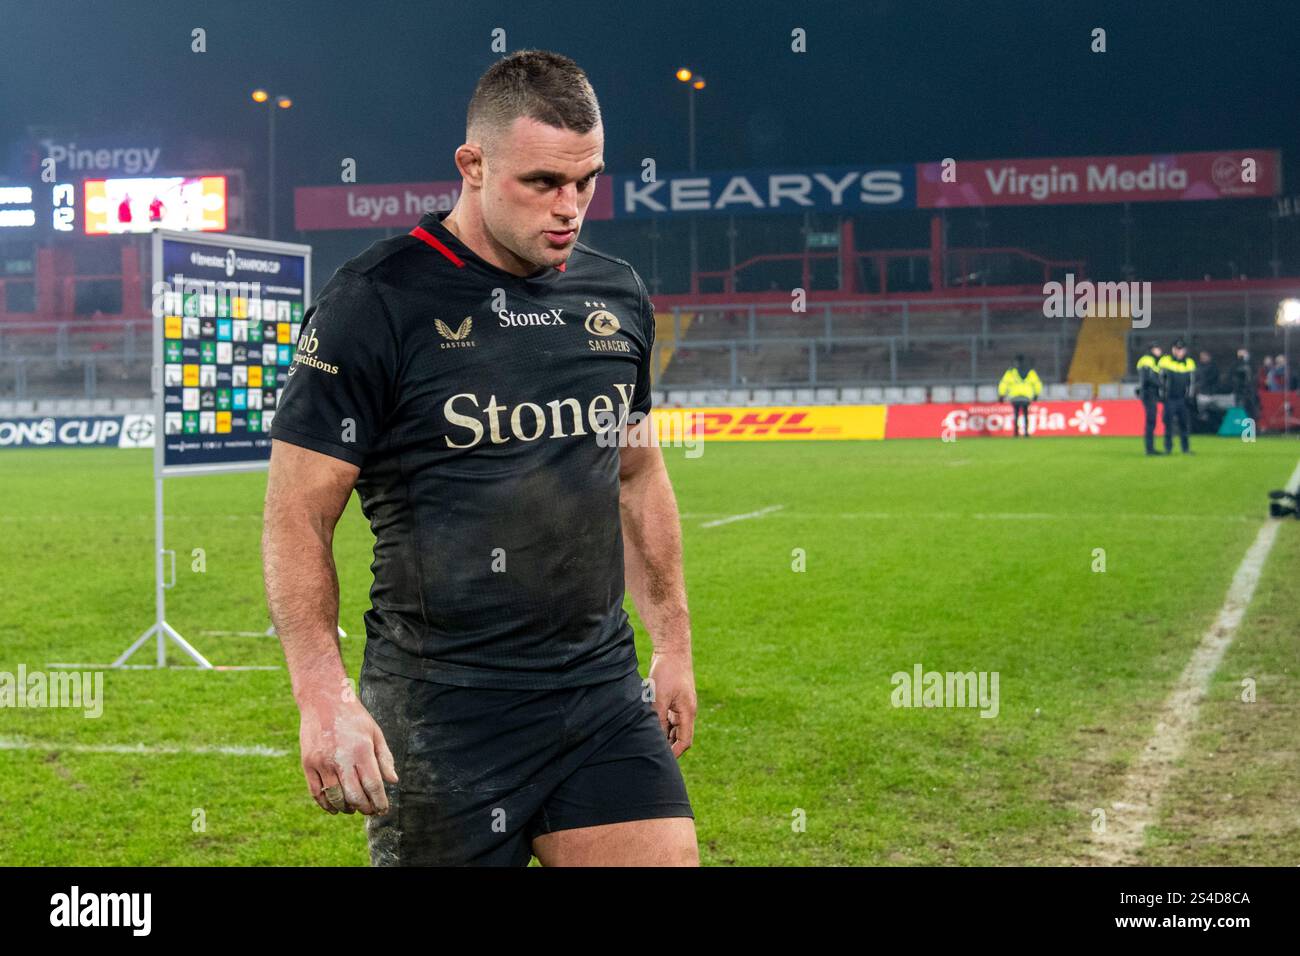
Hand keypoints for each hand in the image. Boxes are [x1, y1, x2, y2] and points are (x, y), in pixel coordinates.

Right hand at [298, 679, 398, 815]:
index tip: (383, 810)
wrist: (323, 700)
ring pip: (335, 797)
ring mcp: (322, 762)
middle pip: (354, 795)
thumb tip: (393, 781)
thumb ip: (384, 758)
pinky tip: (335, 807)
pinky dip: (326, 804)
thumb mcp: (375, 733)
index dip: (379, 801)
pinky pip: (316, 793)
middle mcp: (341, 758)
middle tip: (370, 810)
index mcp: (361, 750)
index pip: (373, 785)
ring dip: (346, 808)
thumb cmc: (354, 717)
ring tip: (353, 808)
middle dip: (365, 808)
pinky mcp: (308, 764)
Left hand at [647, 649, 696, 758]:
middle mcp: (687, 711)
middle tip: (650, 751)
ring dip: (663, 733)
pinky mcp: (674, 698)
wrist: (672, 648)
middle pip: (680, 736)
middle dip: (668, 745)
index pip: (685, 742)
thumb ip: (659, 719)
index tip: (661, 760)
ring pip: (673, 726)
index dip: (674, 753)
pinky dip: (661, 722)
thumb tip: (655, 738)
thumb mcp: (659, 698)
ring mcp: (681, 704)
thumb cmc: (667, 671)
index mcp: (688, 713)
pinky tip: (649, 722)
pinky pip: (669, 716)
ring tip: (647, 738)